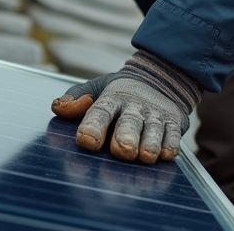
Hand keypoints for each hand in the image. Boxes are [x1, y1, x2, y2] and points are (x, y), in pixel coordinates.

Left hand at [50, 52, 199, 163]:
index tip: (86, 140)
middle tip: (122, 150)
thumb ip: (76, 98)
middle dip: (126, 137)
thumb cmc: (121, 93)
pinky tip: (163, 154)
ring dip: (149, 145)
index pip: (101, 111)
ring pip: (153, 132)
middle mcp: (134, 106)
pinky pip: (174, 137)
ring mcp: (156, 115)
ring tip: (144, 156)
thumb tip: (59, 108)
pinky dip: (169, 146)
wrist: (160, 78)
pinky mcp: (174, 123)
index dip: (93, 126)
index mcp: (112, 97)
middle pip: (129, 123)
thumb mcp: (97, 88)